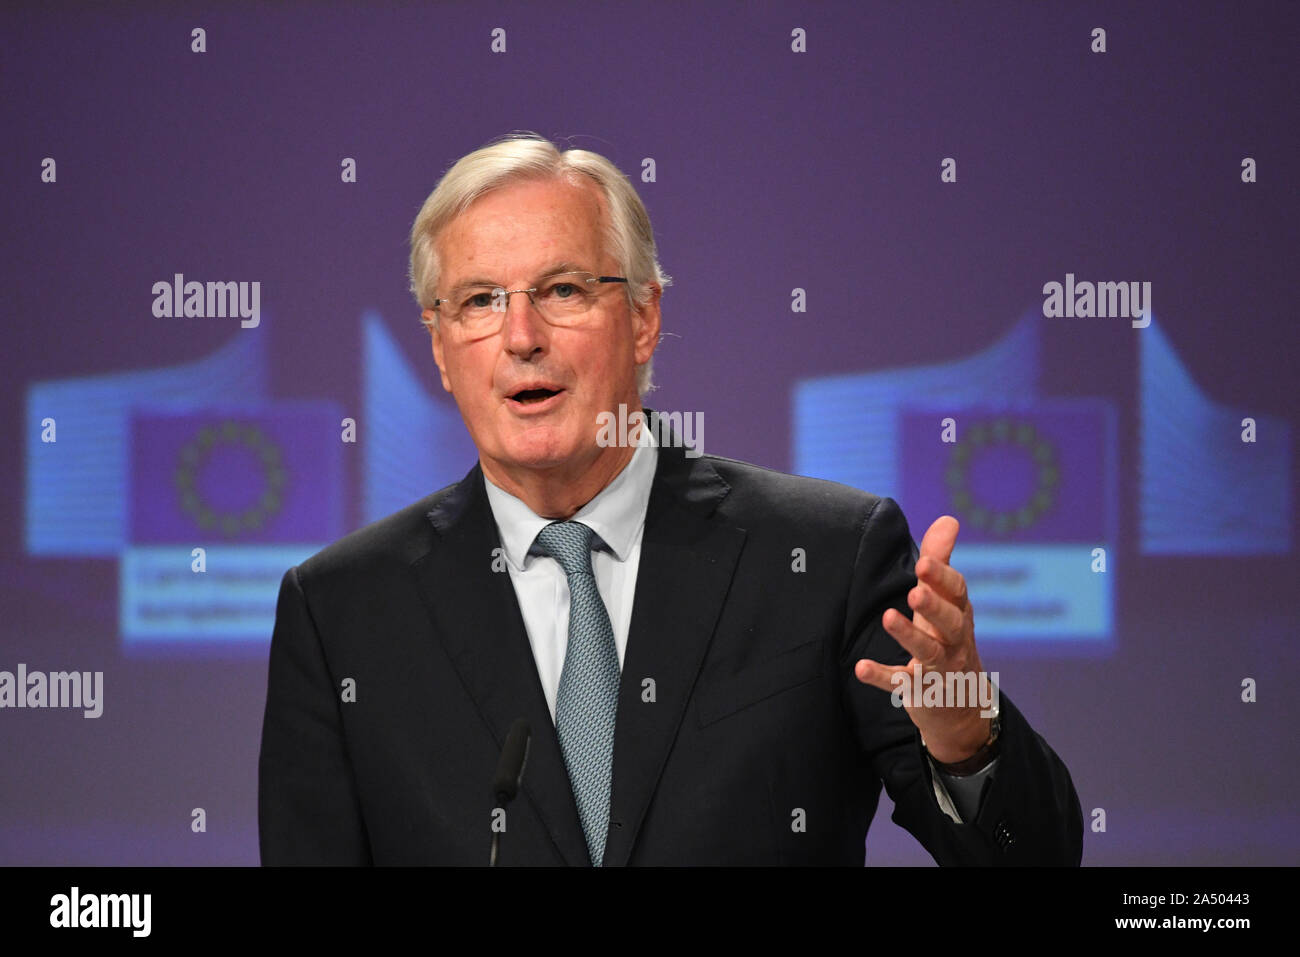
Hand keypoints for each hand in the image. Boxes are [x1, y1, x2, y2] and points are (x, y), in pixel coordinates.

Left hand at [853, 515, 991, 763]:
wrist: (960, 703)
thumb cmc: (946, 637)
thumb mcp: (945, 601)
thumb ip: (941, 561)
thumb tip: (949, 519)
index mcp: (959, 612)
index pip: (957, 592)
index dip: (942, 577)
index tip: (923, 561)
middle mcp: (954, 639)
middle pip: (949, 621)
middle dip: (933, 605)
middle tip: (915, 590)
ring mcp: (939, 667)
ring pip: (929, 651)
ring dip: (909, 635)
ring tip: (888, 618)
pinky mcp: (920, 690)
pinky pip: (901, 683)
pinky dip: (882, 676)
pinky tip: (861, 668)